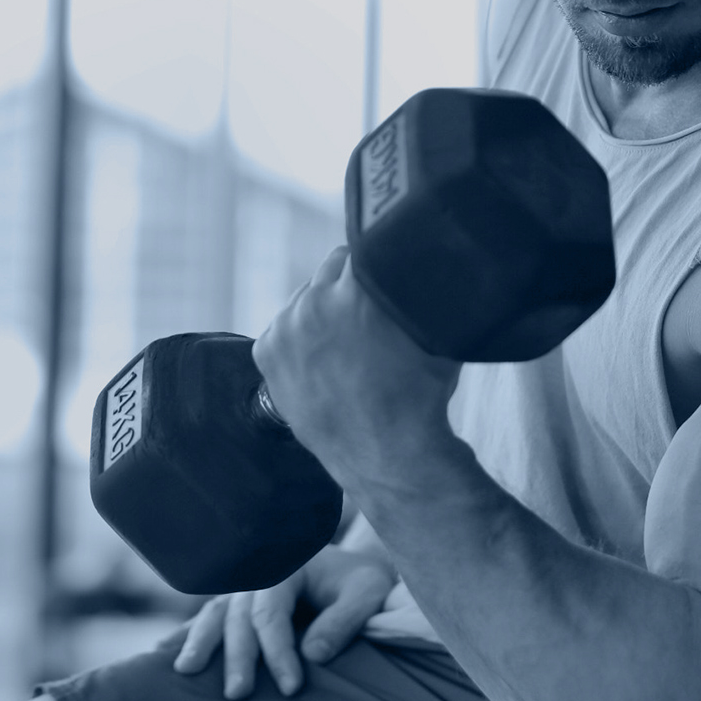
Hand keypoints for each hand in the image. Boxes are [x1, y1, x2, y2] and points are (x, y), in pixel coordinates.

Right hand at [163, 545, 396, 698]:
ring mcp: (244, 590)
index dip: (278, 651)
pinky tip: (164, 651)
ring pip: (215, 614)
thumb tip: (313, 655)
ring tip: (184, 672)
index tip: (292, 687)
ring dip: (199, 643)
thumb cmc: (363, 583)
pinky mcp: (238, 605)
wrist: (356, 570)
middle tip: (238, 694)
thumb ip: (343, 621)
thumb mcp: (368, 594)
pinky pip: (209, 618)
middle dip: (237, 656)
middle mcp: (258, 577)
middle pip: (238, 617)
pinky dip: (187, 634)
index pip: (273, 613)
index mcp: (287, 568)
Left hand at [253, 247, 461, 493]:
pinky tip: (322, 362)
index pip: (362, 246)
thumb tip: (424, 264)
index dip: (377, 260)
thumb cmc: (418, 396)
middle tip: (367, 318)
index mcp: (357, 288)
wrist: (386, 453)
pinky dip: (298, 339)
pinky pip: (283, 328)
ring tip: (346, 345)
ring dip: (322, 311)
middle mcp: (315, 301)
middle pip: (330, 271)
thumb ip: (420, 291)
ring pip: (305, 299)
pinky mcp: (267, 352)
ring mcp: (286, 328)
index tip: (383, 275)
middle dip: (348, 287)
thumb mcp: (434, 332)